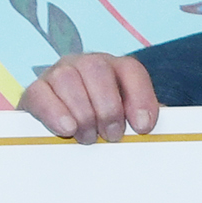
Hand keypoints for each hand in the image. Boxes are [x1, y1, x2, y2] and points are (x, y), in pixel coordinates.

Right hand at [20, 52, 160, 143]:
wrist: (56, 135)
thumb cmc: (100, 128)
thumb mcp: (125, 124)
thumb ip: (144, 122)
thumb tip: (167, 128)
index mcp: (113, 69)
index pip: (130, 70)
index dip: (140, 96)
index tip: (144, 128)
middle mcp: (85, 64)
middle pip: (98, 69)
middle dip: (108, 107)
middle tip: (112, 136)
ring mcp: (56, 74)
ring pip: (68, 78)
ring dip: (82, 112)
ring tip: (87, 137)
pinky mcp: (34, 92)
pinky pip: (40, 93)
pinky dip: (55, 111)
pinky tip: (67, 129)